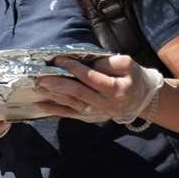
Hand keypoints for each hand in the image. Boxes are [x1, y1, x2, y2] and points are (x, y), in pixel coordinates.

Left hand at [34, 54, 163, 122]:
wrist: (141, 100)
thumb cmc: (133, 78)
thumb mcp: (128, 65)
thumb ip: (108, 62)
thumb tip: (87, 63)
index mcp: (116, 89)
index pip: (91, 78)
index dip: (74, 68)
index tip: (59, 60)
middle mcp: (105, 104)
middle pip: (78, 93)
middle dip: (58, 84)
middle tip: (40, 76)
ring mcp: (96, 113)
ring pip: (71, 104)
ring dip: (53, 95)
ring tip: (38, 86)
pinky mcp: (89, 117)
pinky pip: (69, 114)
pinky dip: (54, 110)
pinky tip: (40, 104)